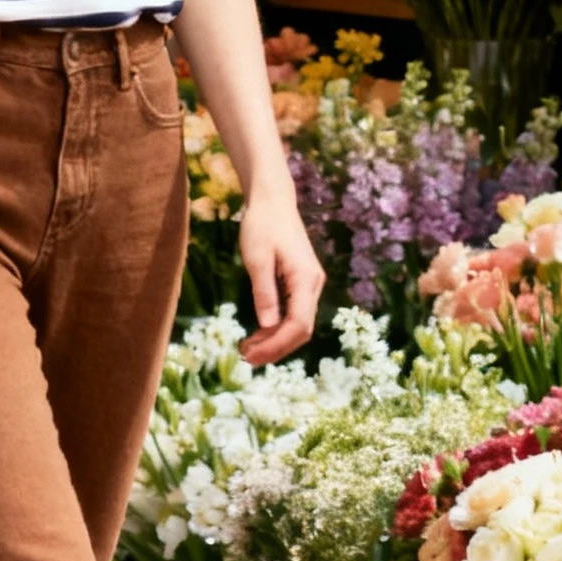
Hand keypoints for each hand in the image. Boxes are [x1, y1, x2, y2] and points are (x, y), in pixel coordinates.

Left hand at [238, 188, 324, 364]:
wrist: (272, 200)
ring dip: (276, 340)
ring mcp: (309, 284)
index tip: (253, 356)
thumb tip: (268, 326)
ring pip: (299, 323)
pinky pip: (294, 312)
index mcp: (305, 279)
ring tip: (248, 350)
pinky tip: (258, 334)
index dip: (277, 345)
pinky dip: (277, 327)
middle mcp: (313, 284)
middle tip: (248, 359)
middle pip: (302, 329)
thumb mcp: (257, 259)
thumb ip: (264, 293)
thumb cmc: (262, 225)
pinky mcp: (301, 282)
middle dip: (276, 348)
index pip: (298, 324)